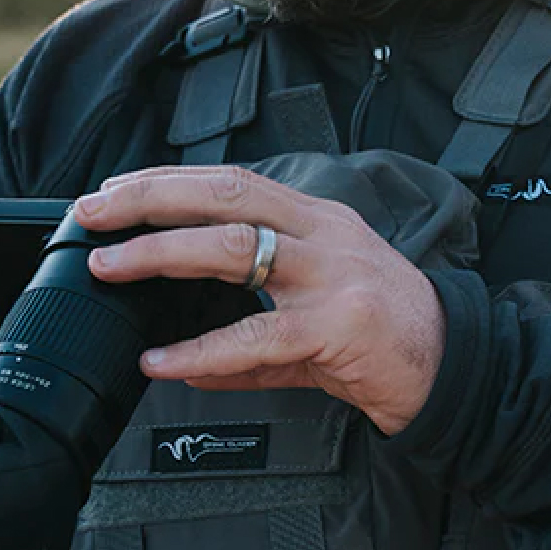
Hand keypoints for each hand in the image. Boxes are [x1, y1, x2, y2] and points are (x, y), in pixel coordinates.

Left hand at [76, 166, 446, 436]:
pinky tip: (163, 362)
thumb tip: (184, 363)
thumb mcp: (312, 325)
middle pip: (224, 193)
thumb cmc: (388, 336)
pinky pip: (256, 336)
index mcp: (316, 219)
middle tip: (94, 213)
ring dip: (160, 253)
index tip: (116, 192)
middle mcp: (323, 233)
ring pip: (233, 247)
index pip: (231, 180)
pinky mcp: (339, 326)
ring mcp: (332, 275)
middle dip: (150, 197)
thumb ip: (249, 343)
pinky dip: (201, 349)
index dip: (169, 180)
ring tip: (110, 266)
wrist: (455, 369)